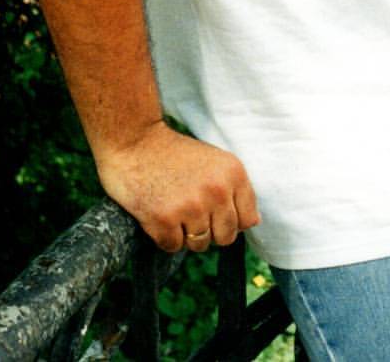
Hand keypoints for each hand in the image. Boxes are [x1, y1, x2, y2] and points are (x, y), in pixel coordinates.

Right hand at [95, 120, 259, 252]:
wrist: (136, 142)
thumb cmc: (175, 154)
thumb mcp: (214, 162)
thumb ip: (235, 190)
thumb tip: (253, 223)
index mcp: (234, 173)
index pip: (247, 219)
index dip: (231, 220)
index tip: (215, 211)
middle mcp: (217, 191)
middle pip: (226, 237)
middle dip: (210, 231)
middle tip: (192, 211)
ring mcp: (191, 207)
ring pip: (200, 244)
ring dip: (186, 234)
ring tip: (174, 209)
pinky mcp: (164, 220)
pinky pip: (173, 247)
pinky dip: (165, 236)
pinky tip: (159, 213)